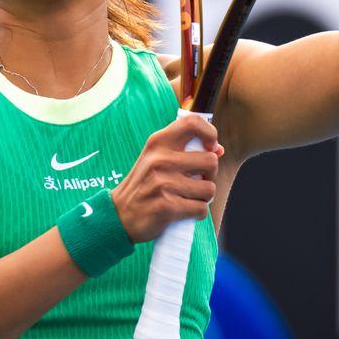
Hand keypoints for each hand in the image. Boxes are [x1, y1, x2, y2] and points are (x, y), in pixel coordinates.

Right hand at [111, 115, 224, 243]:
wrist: (119, 215)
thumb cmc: (144, 185)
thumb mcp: (157, 159)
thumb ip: (184, 151)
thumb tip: (218, 149)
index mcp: (158, 142)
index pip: (193, 123)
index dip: (210, 133)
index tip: (211, 147)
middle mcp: (160, 159)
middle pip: (211, 161)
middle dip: (210, 175)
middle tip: (197, 182)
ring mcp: (163, 183)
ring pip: (209, 189)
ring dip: (204, 198)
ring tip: (188, 198)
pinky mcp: (167, 206)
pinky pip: (201, 209)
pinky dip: (197, 213)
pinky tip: (184, 212)